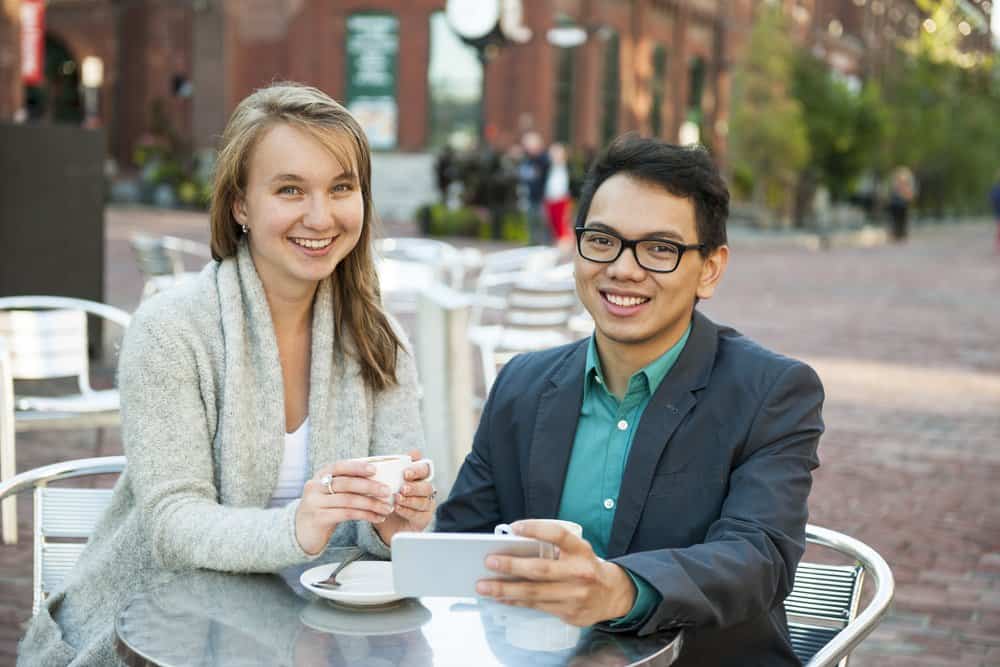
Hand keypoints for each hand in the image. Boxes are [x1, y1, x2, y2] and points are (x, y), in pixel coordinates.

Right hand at [295, 459, 393, 555]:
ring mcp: (315, 503)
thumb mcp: (330, 492)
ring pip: (349, 500)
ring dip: (372, 504)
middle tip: (387, 491)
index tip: (375, 470)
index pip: (339, 466)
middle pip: (346, 484)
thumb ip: (347, 484)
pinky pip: (347, 514)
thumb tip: (379, 477)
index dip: (357, 467)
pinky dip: (365, 515)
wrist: (301, 531)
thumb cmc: (324, 508)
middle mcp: (315, 487)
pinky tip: (377, 518)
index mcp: (320, 475)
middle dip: (370, 486)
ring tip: (387, 508)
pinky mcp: (319, 518)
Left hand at [375, 449, 436, 544]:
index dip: (417, 470)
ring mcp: (426, 504)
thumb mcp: (384, 483)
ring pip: (424, 501)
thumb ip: (387, 472)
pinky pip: (419, 515)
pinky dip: (407, 511)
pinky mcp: (424, 518)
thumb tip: (380, 461)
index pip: (424, 469)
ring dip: (410, 500)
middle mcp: (425, 490)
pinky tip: (397, 508)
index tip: (405, 473)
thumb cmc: (386, 497)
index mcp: (418, 477)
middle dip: (415, 487)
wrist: (384, 522)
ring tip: (397, 499)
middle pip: (427, 486)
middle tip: (403, 488)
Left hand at [475, 519, 636, 626]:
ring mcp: (575, 595)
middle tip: (489, 561)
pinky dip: (516, 601)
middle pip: (540, 569)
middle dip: (511, 565)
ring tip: (484, 585)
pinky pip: (537, 607)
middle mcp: (580, 572)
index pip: (558, 535)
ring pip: (534, 593)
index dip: (536, 529)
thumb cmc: (585, 567)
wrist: (613, 595)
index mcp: (581, 550)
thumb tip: (515, 547)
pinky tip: (501, 597)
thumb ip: (553, 547)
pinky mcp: (570, 613)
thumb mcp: (577, 550)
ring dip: (505, 589)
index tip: (515, 527)